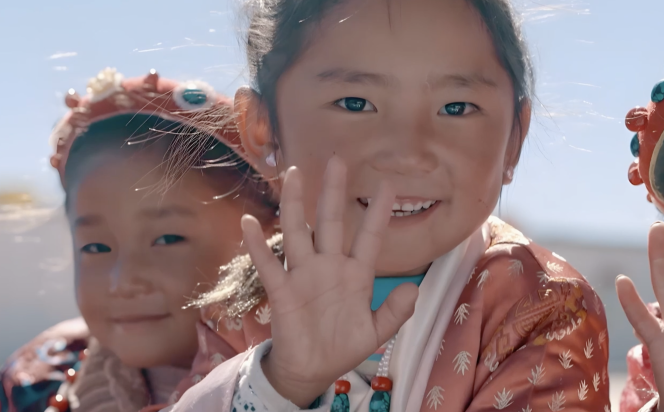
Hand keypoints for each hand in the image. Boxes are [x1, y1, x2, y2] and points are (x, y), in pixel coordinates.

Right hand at [241, 159, 418, 406]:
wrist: (312, 370)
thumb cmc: (343, 346)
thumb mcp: (376, 332)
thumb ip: (395, 312)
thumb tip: (412, 289)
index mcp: (356, 274)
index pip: (369, 237)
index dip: (378, 213)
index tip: (388, 185)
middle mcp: (329, 266)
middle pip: (331, 222)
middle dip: (333, 192)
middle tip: (337, 160)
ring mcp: (304, 275)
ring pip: (298, 232)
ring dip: (295, 204)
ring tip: (293, 174)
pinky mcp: (283, 291)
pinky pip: (269, 264)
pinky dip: (258, 245)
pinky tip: (250, 222)